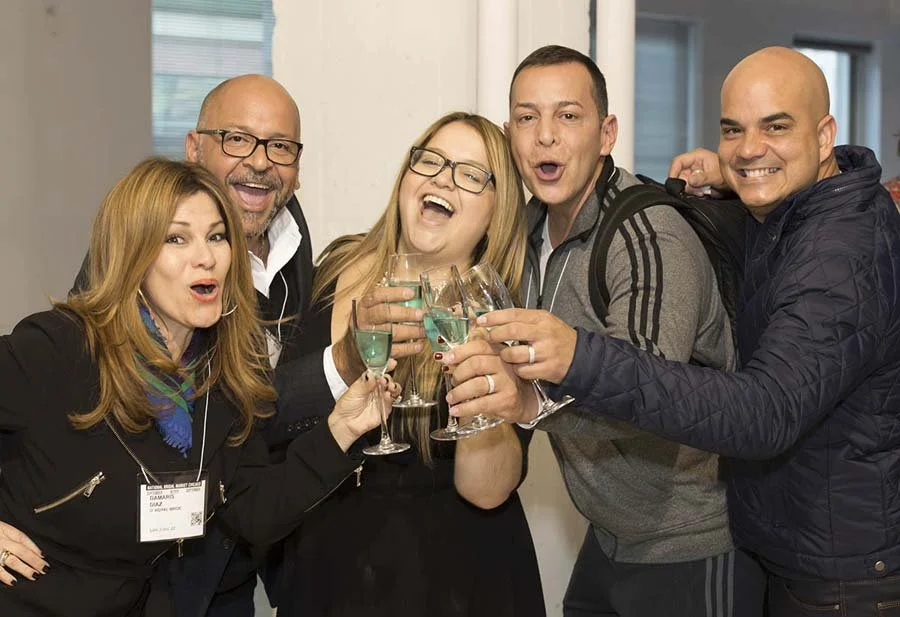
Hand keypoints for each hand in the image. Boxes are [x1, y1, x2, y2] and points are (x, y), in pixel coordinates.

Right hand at [0, 520, 48, 585]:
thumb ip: (14, 537)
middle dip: (34, 561)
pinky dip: (5, 576)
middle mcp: (1, 540)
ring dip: (24, 569)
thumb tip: (34, 550)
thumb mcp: (3, 528)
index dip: (35, 548)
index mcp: (6, 531)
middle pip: (21, 551)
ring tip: (35, 576)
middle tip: (45, 569)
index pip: (24, 539)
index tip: (44, 557)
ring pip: (12, 560)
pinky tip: (13, 582)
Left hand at [327, 361, 399, 450]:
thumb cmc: (346, 406)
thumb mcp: (354, 391)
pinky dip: (391, 397)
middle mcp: (376, 389)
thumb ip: (365, 383)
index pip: (379, 371)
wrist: (346, 423)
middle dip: (388, 378)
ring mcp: (381, 398)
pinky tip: (387, 395)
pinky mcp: (385, 409)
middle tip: (384, 379)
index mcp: (368, 382)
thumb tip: (373, 374)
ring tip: (388, 386)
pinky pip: (392, 402)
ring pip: (393, 389)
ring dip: (393, 386)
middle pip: (388, 380)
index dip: (385, 366)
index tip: (391, 363)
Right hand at [358, 286, 425, 356]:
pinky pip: (393, 351)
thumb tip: (415, 296)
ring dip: (411, 332)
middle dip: (405, 314)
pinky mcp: (375, 353)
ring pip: (391, 333)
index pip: (377, 295)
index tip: (411, 293)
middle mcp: (364, 320)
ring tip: (424, 331)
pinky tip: (418, 346)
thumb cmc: (368, 324)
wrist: (352, 349)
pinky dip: (407, 349)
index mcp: (364, 306)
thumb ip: (388, 302)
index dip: (395, 293)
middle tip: (421, 314)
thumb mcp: (371, 309)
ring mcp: (368, 337)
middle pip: (384, 313)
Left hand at [440, 331, 537, 423]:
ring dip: (459, 392)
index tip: (445, 358)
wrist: (524, 400)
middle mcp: (505, 365)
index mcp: (499, 351)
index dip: (460, 351)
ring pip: (478, 384)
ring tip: (451, 398)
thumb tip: (444, 356)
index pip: (479, 345)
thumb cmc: (501, 380)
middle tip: (452, 381)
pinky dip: (465, 408)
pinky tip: (456, 410)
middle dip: (459, 373)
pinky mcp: (506, 400)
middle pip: (477, 363)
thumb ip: (470, 357)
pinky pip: (481, 403)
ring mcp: (507, 383)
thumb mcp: (490, 364)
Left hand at [456, 308, 576, 384]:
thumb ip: (523, 321)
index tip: (480, 321)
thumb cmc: (557, 339)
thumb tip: (493, 320)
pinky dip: (517, 370)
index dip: (494, 317)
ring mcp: (546, 352)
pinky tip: (518, 368)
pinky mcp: (547, 369)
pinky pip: (523, 370)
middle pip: (512, 331)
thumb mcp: (544, 323)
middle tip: (488, 339)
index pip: (513, 314)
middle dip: (496, 335)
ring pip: (515, 354)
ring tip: (505, 357)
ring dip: (505, 356)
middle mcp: (544, 333)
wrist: (581, 357)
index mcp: (541, 319)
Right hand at [668, 147, 728, 196]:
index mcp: (697, 156)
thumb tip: (690, 180)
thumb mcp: (716, 177)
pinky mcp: (694, 179)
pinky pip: (687, 186)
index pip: (678, 162)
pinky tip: (701, 192)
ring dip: (689, 189)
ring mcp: (693, 171)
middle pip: (679, 173)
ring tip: (701, 192)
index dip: (673, 172)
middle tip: (694, 191)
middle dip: (684, 184)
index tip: (674, 184)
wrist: (735, 181)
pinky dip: (692, 191)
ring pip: (683, 181)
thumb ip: (702, 178)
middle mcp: (693, 163)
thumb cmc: (728, 174)